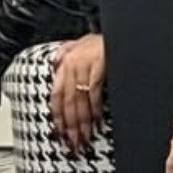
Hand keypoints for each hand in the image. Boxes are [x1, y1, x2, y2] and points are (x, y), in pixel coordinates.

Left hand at [50, 34, 105, 151]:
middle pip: (68, 101)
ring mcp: (85, 65)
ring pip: (79, 100)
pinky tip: (97, 121)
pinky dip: (95, 108)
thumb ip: (66, 53)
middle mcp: (72, 65)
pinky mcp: (99, 66)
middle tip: (73, 142)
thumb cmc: (101, 39)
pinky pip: (94, 92)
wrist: (117, 30)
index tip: (60, 132)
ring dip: (82, 122)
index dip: (58, 115)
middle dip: (70, 126)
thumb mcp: (80, 42)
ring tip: (85, 137)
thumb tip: (55, 62)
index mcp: (66, 63)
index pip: (57, 94)